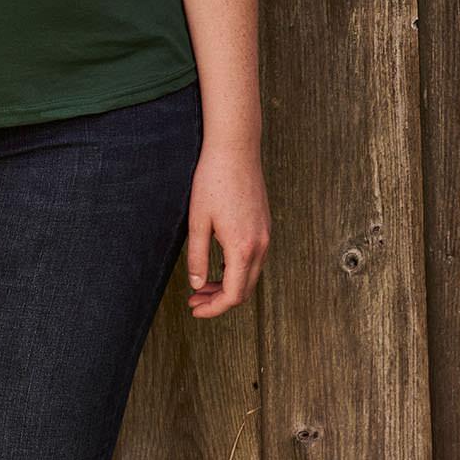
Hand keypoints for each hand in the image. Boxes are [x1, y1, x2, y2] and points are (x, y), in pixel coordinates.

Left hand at [184, 139, 270, 318]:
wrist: (235, 149)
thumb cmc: (213, 180)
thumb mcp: (198, 220)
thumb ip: (197, 256)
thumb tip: (197, 285)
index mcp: (243, 248)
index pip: (233, 295)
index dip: (213, 308)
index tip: (195, 309)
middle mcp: (260, 245)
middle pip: (244, 289)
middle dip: (219, 299)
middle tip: (194, 299)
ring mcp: (265, 235)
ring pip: (251, 275)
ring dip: (228, 284)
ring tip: (203, 284)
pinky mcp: (264, 225)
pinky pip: (254, 258)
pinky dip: (237, 269)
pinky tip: (218, 265)